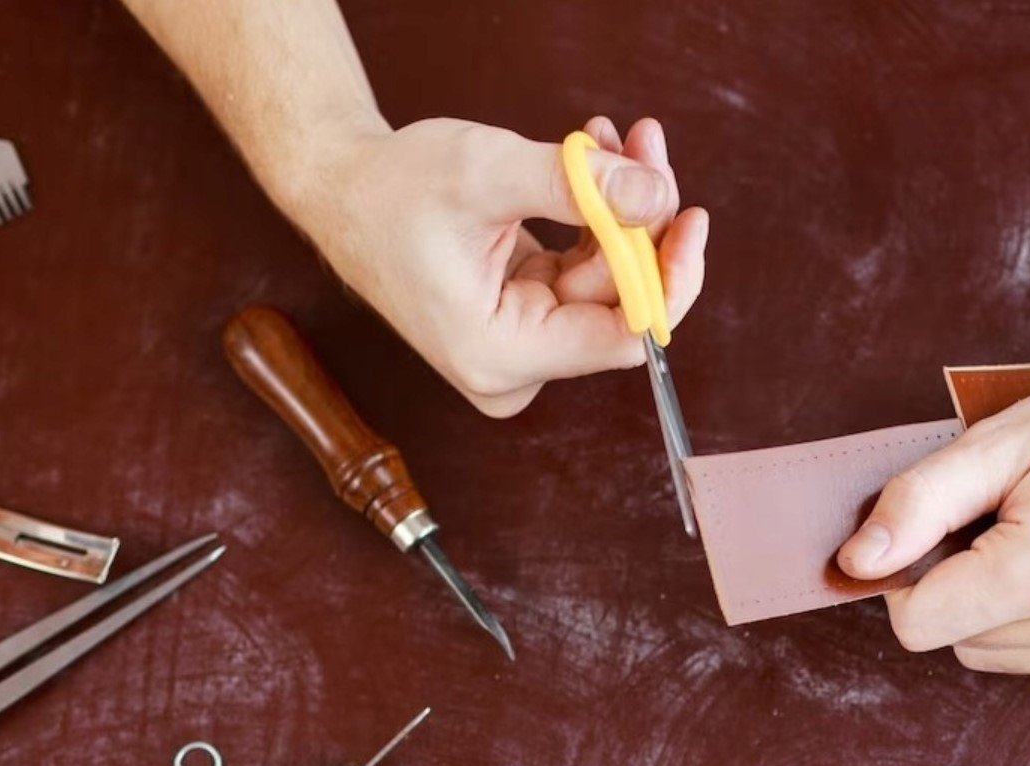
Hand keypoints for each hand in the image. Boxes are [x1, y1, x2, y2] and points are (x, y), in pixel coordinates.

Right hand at [294, 115, 707, 416]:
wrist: (340, 188)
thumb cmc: (394, 187)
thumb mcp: (486, 174)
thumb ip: (576, 186)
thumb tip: (659, 195)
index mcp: (500, 355)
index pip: (623, 338)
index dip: (667, 277)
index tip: (689, 215)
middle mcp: (514, 365)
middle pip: (620, 304)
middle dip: (642, 220)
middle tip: (647, 146)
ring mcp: (520, 342)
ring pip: (607, 279)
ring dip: (620, 206)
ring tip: (614, 137)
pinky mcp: (524, 314)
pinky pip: (584, 269)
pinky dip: (596, 215)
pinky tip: (592, 159)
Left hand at [837, 366, 1029, 681]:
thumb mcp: (998, 443)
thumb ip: (916, 505)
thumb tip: (857, 563)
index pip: (917, 624)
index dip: (913, 575)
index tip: (946, 532)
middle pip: (956, 640)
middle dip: (962, 584)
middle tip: (1010, 522)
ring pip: (996, 654)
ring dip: (1001, 605)